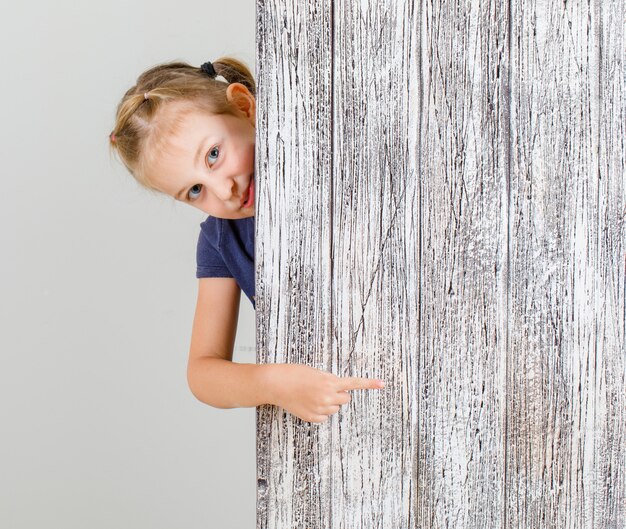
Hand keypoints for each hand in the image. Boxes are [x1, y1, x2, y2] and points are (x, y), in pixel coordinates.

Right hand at [266, 363, 384, 422]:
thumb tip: (338, 391)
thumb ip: (330, 381)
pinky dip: (320, 412)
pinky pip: (325, 417)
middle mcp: (327, 396)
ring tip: (312, 395)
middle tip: (324, 388)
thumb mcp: (316, 372)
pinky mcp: (313, 418)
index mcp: (330, 382)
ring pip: (335, 409)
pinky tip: (308, 404)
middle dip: (339, 394)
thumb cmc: (295, 374)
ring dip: (328, 403)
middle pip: (345, 399)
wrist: (277, 383)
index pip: (354, 383)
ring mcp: (320, 409)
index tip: (382, 384)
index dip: (369, 384)